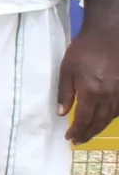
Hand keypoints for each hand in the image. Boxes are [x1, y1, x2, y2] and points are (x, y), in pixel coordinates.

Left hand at [63, 18, 118, 143]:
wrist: (109, 34)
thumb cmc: (84, 50)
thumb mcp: (67, 70)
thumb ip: (64, 93)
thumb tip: (62, 113)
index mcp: (92, 92)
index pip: (84, 119)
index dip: (77, 131)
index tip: (69, 138)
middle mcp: (109, 96)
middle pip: (99, 122)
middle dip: (88, 133)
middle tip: (78, 141)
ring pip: (111, 117)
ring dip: (99, 127)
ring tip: (89, 133)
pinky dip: (111, 117)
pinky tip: (104, 119)